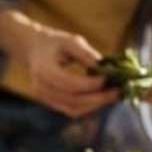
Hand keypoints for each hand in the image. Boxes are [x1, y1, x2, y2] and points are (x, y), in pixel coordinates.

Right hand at [0, 9, 118, 116]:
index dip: (91, 83)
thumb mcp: (71, 41)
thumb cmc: (54, 43)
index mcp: (44, 70)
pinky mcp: (50, 103)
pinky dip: (88, 107)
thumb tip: (107, 69)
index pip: (70, 83)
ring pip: (73, 109)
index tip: (108, 77)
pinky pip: (71, 110)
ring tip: (111, 95)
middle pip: (73, 100)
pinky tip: (100, 98)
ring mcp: (44, 98)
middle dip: (98, 97)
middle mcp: (41, 88)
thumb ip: (87, 54)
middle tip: (117, 91)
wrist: (35, 50)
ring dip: (95, 104)